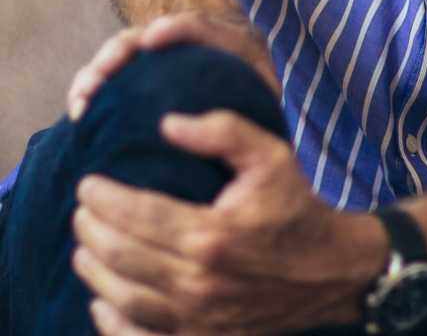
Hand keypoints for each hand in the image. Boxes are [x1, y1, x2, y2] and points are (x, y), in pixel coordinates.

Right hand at [68, 12, 278, 121]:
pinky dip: (94, 85)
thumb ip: (260, 107)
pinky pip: (115, 72)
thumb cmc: (260, 105)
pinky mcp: (145, 71)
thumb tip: (253, 140)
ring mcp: (166, 54)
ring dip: (100, 70)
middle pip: (153, 34)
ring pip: (128, 51)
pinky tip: (79, 107)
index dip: (179, 27)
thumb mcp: (267, 102)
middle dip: (123, 50)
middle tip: (101, 74)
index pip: (205, 26)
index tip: (152, 38)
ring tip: (83, 96)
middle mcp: (194, 42)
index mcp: (232, 42)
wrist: (249, 94)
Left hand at [71, 111, 384, 334]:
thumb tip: (167, 122)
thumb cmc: (297, 206)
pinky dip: (112, 322)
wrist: (333, 268)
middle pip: (122, 257)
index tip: (87, 183)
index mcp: (211, 234)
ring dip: (94, 271)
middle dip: (92, 231)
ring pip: (123, 298)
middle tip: (81, 210)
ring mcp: (197, 318)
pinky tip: (101, 301)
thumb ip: (222, 131)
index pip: (137, 215)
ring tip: (84, 246)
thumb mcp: (272, 155)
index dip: (104, 199)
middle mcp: (197, 281)